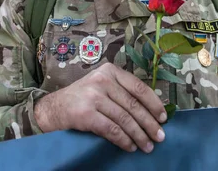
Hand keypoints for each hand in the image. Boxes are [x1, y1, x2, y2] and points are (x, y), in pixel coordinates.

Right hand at [34, 63, 165, 152]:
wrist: (53, 108)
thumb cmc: (82, 98)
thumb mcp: (102, 86)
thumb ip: (122, 92)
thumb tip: (152, 111)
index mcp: (110, 71)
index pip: (139, 87)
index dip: (154, 104)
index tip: (164, 118)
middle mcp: (102, 80)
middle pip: (133, 105)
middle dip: (149, 123)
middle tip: (160, 137)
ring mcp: (93, 96)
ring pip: (125, 119)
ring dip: (139, 135)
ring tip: (147, 146)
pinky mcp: (86, 114)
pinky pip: (112, 129)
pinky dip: (124, 140)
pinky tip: (130, 147)